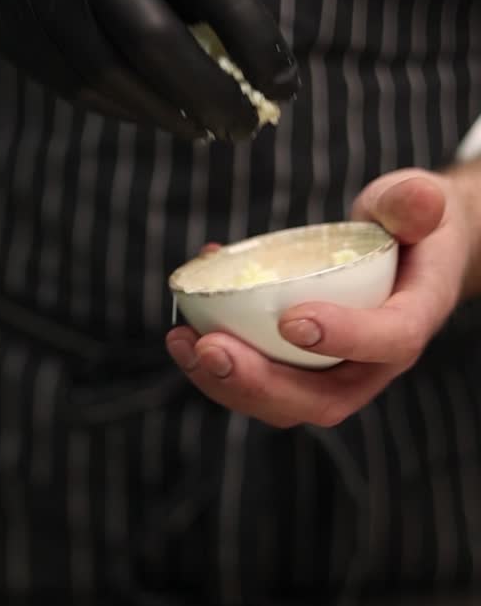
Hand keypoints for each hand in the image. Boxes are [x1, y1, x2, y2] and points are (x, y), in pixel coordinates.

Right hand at [0, 0, 297, 138]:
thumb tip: (254, 66)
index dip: (253, 41)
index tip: (284, 86)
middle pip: (156, 41)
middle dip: (208, 93)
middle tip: (242, 127)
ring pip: (113, 78)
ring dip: (167, 114)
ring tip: (203, 130)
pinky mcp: (15, 33)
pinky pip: (80, 90)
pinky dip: (127, 111)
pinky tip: (157, 118)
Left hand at [166, 170, 479, 426]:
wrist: (407, 259)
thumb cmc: (411, 230)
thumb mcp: (421, 205)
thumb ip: (413, 204)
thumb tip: (420, 202)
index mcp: (412, 322)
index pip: (388, 341)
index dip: (344, 337)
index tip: (292, 320)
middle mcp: (372, 366)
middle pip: (320, 398)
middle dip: (260, 382)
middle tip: (211, 347)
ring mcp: (333, 378)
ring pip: (281, 403)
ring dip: (225, 382)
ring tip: (184, 342)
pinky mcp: (299, 374)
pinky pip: (258, 381)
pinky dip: (217, 362)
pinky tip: (186, 324)